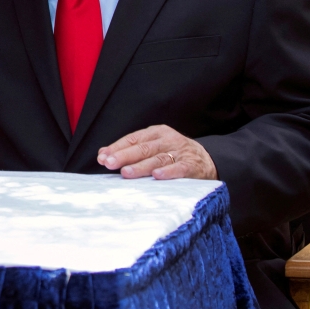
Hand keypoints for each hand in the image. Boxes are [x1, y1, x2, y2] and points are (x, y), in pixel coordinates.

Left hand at [97, 124, 217, 179]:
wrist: (207, 160)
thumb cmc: (173, 154)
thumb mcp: (153, 146)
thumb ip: (130, 150)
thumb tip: (103, 154)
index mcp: (156, 132)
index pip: (133, 139)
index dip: (117, 148)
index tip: (102, 157)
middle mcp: (167, 140)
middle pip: (143, 148)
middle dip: (124, 156)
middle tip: (109, 163)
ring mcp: (180, 152)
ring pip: (158, 159)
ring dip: (141, 166)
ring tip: (126, 172)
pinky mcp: (192, 165)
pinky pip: (179, 168)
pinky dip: (168, 172)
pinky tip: (157, 176)